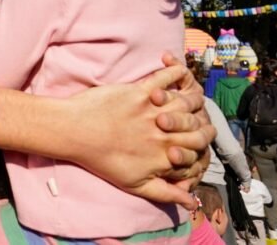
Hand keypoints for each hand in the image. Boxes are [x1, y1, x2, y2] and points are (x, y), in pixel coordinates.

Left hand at [69, 60, 213, 208]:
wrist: (74, 132)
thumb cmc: (101, 160)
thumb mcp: (135, 184)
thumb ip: (166, 193)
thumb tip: (192, 204)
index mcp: (166, 155)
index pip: (200, 149)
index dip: (202, 144)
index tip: (198, 140)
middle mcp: (165, 133)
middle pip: (198, 125)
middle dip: (202, 123)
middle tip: (199, 119)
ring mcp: (154, 110)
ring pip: (187, 102)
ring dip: (192, 99)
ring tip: (190, 97)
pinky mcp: (140, 91)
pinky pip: (166, 78)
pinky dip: (176, 72)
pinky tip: (179, 71)